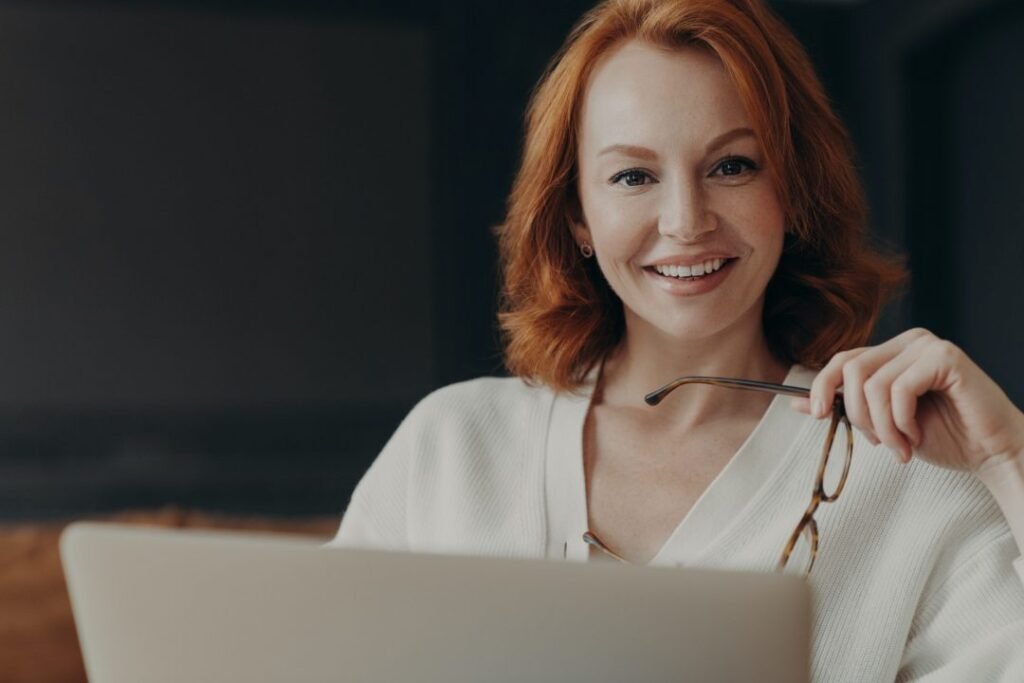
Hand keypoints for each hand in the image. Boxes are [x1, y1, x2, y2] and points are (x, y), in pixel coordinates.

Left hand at [791, 328, 1023, 471]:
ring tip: (901, 446)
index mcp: (891, 352)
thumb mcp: (881, 424)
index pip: (841, 360)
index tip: (817, 416)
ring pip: (872, 384)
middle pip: (851, 369)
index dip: (820, 387)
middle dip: (856, 414)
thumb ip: (842, 408)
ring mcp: (927, 345)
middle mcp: (908, 341)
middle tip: (877, 443)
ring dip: (882, 426)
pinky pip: (899, 389)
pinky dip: (901, 421)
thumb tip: (794, 403)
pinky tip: (917, 436)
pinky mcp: (945, 357)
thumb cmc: (942, 437)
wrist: (991, 453)